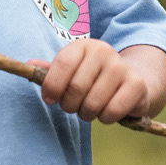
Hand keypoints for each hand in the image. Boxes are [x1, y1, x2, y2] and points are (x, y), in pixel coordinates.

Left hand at [40, 38, 165, 125]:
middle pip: (75, 88)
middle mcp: (104, 51)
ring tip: (91, 108)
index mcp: (83, 46)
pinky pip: (111, 112)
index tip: (50, 99)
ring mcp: (121, 67)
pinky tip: (108, 111)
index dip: (51, 86)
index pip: (62, 64)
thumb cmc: (94, 78)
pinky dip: (106, 118)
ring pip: (92, 103)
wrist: (134, 81)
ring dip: (87, 114)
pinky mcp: (136, 85)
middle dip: (69, 105)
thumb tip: (29, 64)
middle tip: (74, 106)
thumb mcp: (72, 70)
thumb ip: (51, 70)